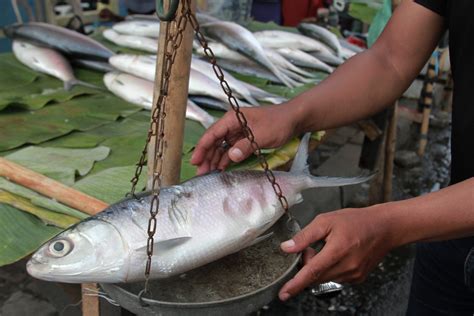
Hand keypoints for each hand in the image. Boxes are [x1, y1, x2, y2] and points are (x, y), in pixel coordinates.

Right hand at [191, 105, 296, 174]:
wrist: (294, 120)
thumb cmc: (278, 123)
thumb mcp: (262, 135)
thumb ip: (245, 146)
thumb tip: (230, 156)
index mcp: (233, 119)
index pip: (212, 134)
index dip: (202, 148)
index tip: (195, 161)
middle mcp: (232, 125)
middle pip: (214, 142)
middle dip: (207, 157)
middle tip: (201, 174)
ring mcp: (238, 133)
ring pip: (221, 148)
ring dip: (215, 160)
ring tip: (208, 175)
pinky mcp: (244, 140)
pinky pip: (231, 151)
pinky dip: (225, 160)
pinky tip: (220, 169)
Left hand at [278, 206, 395, 300]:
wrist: (384, 227)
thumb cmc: (356, 221)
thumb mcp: (326, 220)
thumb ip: (305, 236)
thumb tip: (287, 248)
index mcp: (338, 250)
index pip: (312, 271)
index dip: (296, 283)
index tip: (284, 293)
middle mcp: (347, 266)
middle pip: (316, 276)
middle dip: (308, 264)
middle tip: (313, 247)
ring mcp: (354, 274)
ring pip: (324, 278)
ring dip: (319, 267)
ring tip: (328, 248)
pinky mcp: (357, 278)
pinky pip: (335, 278)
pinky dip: (330, 269)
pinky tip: (337, 255)